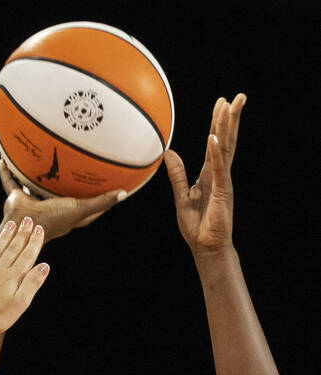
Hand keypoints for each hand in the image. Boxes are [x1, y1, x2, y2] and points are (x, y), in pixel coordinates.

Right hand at [0, 160, 123, 240]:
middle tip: (72, 169)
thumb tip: (124, 194)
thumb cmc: (53, 220)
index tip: (105, 189)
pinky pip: (11, 183)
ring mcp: (32, 203)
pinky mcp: (16, 199)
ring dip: (33, 176)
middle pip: (59, 195)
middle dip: (64, 185)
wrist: (25, 225)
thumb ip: (100, 202)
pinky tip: (4, 160)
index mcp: (66, 214)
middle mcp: (50, 208)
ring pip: (33, 187)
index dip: (95, 201)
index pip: (85, 208)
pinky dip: (7, 173)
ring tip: (37, 158)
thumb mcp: (80, 209)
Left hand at [0, 217, 48, 338]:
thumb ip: (32, 283)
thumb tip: (44, 266)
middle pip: (12, 248)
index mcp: (12, 276)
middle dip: (21, 233)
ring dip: (5, 237)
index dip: (34, 241)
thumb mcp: (19, 304)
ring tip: (11, 226)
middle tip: (27, 220)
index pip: (27, 255)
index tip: (39, 229)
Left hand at [164, 94, 245, 254]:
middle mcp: (219, 174)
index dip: (217, 123)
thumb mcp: (181, 197)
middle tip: (236, 96)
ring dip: (229, 127)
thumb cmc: (196, 227)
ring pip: (226, 149)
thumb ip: (177, 175)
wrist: (206, 248)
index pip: (215, 143)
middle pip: (226, 140)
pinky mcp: (222, 191)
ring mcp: (223, 181)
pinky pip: (218, 169)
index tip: (221, 103)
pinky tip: (214, 138)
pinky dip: (215, 153)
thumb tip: (168, 153)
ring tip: (233, 106)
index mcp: (209, 175)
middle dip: (230, 118)